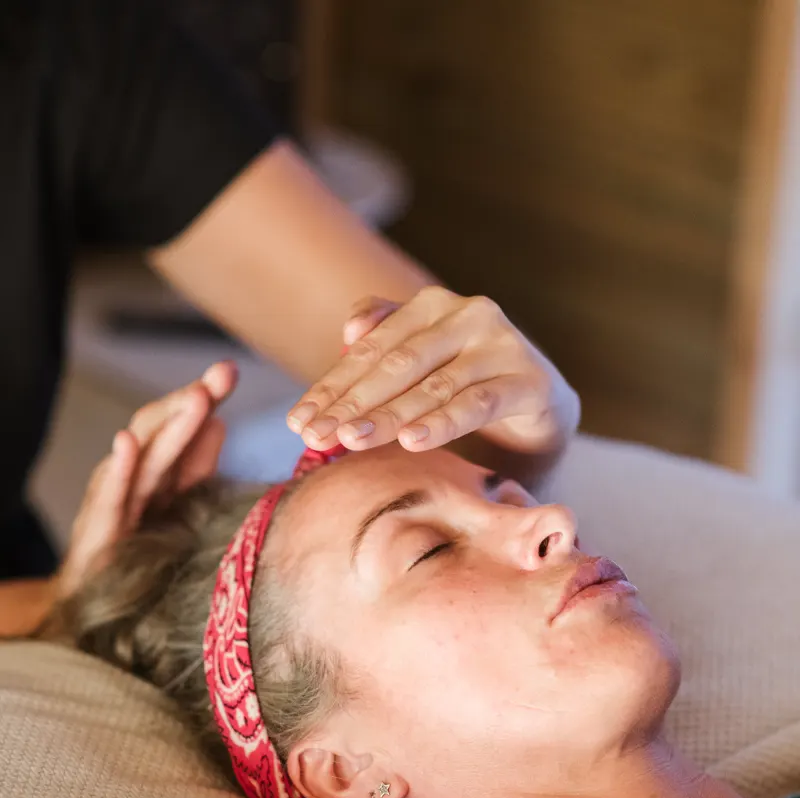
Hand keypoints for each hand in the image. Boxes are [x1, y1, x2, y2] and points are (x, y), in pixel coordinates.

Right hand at [57, 361, 236, 598]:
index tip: (229, 371)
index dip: (205, 399)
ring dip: (170, 425)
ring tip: (197, 398)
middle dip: (192, 401)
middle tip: (221, 375)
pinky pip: (110, 496)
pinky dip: (118, 468)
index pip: (182, 427)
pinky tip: (126, 442)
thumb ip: (196, 466)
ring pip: (145, 457)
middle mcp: (136, 478)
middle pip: (164, 432)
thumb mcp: (177, 505)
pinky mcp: (99, 531)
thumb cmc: (137, 549)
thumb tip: (220, 423)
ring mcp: (116, 500)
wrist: (94, 602)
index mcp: (160, 472)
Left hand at [286, 287, 579, 454]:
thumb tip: (348, 332)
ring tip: (350, 440)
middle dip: (351, 404)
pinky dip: (442, 422)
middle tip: (315, 435)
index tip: (298, 421)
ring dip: (388, 416)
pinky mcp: (529, 381)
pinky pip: (477, 403)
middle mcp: (468, 315)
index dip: (331, 387)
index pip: (371, 350)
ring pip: (433, 386)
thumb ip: (385, 338)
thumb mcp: (422, 361)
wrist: (539, 403)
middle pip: (397, 365)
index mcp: (432, 306)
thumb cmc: (467, 381)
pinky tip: (411, 440)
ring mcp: (502, 346)